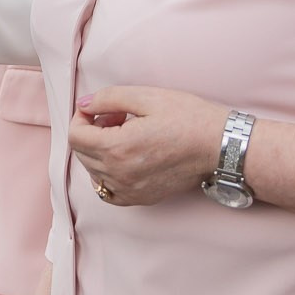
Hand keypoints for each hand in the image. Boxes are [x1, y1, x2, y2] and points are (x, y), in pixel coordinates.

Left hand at [69, 86, 226, 206]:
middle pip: (82, 153)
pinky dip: (108, 173)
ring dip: (100, 150)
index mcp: (118, 148)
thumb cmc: (187, 118)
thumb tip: (83, 105)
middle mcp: (120, 174)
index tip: (98, 108)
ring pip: (93, 171)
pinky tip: (125, 157)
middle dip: (91, 131)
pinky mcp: (141, 198)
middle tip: (117, 117)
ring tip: (126, 134)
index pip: (75, 136)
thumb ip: (107, 98)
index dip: (82, 117)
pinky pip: (108, 190)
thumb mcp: (146, 97)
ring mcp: (130, 190)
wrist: (219, 146)